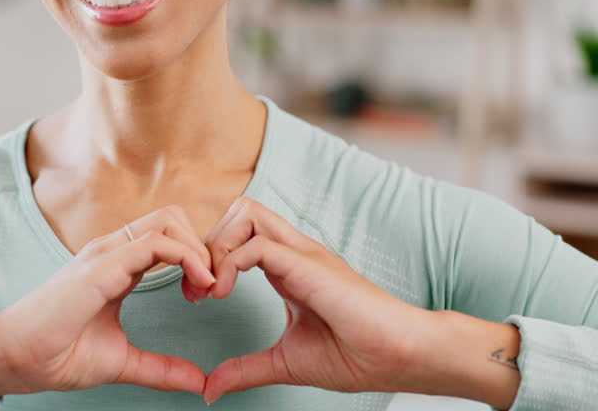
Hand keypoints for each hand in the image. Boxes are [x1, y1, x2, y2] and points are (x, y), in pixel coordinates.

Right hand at [0, 205, 216, 396]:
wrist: (18, 358)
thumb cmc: (58, 354)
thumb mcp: (123, 361)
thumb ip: (161, 368)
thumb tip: (198, 381)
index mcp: (116, 265)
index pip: (167, 237)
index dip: (195, 259)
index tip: (205, 295)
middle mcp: (112, 250)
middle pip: (172, 218)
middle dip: (202, 247)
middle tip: (211, 288)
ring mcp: (106, 253)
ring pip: (168, 221)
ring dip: (199, 250)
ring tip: (207, 286)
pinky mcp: (103, 264)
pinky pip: (155, 242)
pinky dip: (186, 257)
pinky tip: (197, 284)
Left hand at [200, 197, 433, 404]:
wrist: (400, 358)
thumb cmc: (356, 356)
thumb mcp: (285, 363)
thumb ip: (246, 369)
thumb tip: (211, 388)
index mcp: (289, 267)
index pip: (240, 233)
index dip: (210, 257)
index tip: (197, 297)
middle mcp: (294, 252)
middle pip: (239, 209)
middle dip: (207, 242)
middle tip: (198, 288)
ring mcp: (303, 253)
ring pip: (245, 211)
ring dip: (217, 245)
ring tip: (213, 288)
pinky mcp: (309, 265)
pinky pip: (257, 244)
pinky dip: (230, 263)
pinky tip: (225, 294)